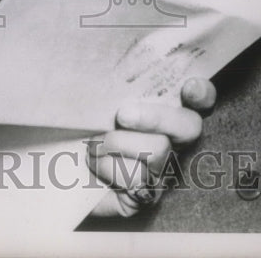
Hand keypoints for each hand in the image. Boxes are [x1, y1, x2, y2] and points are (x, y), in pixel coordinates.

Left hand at [88, 77, 215, 216]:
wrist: (58, 166)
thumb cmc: (81, 125)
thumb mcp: (99, 99)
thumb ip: (116, 85)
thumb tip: (113, 64)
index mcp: (164, 109)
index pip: (200, 98)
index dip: (202, 93)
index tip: (188, 87)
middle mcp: (172, 140)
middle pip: (188, 126)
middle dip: (155, 116)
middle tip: (123, 114)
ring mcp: (162, 170)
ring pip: (157, 151)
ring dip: (116, 143)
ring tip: (92, 144)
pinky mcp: (146, 196)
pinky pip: (136, 179)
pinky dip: (107, 167)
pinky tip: (92, 165)